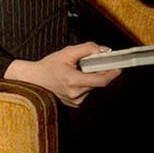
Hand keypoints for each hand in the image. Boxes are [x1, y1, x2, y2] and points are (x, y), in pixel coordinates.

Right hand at [4, 42, 120, 106]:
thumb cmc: (48, 66)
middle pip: (98, 82)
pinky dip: (85, 84)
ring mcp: (75, 100)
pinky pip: (87, 91)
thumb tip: (104, 51)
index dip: (112, 74)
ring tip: (77, 71)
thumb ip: (88, 49)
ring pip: (93, 86)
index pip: (101, 80)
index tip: (119, 68)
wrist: (34, 80)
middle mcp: (75, 94)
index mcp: (73, 81)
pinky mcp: (75, 103)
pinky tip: (74, 79)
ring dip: (90, 77)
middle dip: (98, 71)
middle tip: (90, 63)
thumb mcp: (67, 52)